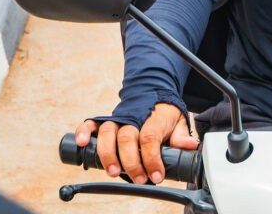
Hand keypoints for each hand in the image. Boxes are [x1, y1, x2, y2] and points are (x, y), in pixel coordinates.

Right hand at [74, 103, 198, 184]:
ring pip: (108, 133)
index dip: (152, 158)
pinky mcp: (105, 120)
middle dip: (130, 162)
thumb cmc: (163, 114)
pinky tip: (81, 143)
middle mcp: (132, 118)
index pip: (149, 137)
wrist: (153, 94)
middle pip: (127, 137)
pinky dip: (83, 131)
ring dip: (107, 154)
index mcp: (152, 118)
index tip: (156, 176)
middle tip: (138, 179)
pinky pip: (91, 123)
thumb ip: (181, 135)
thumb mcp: (178, 122)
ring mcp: (117, 118)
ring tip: (113, 172)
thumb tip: (190, 145)